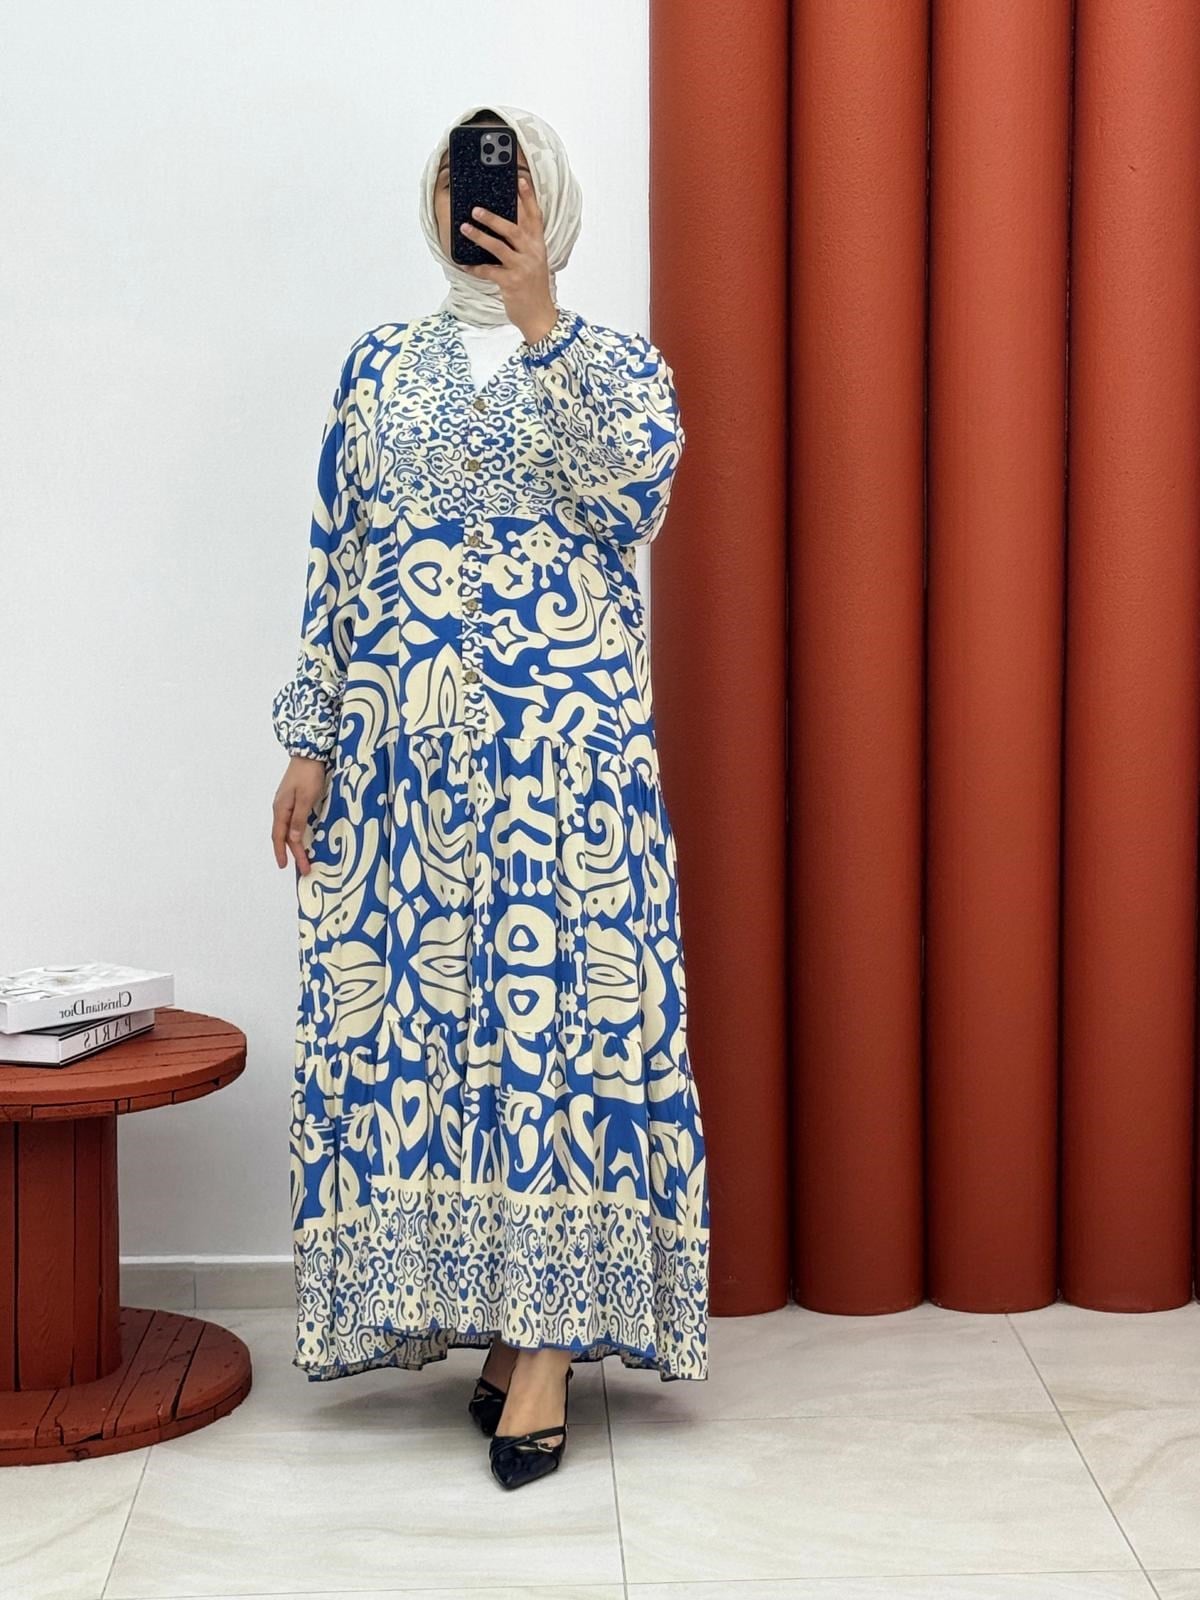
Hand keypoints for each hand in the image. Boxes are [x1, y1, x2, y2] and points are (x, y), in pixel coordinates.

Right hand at [271, 755, 327, 874]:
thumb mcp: (306, 798)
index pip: (280, 836)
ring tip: (303, 858)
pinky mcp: (293, 800)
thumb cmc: (308, 776)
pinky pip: (292, 822)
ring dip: (295, 845)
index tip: (286, 866)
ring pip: (288, 829)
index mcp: (281, 809)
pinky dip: (296, 833)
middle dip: (293, 853)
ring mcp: (286, 804)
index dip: (282, 852)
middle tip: (304, 868)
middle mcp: (281, 808)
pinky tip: (302, 838)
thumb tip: (293, 839)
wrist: (308, 754)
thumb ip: (299, 819)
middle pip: (284, 835)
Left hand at [459, 174, 557, 343]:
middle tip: (476, 209)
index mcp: (538, 246)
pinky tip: (464, 264)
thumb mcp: (534, 262)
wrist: (539, 315)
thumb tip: (502, 227)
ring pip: (498, 247)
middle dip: (494, 217)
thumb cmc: (534, 288)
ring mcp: (522, 268)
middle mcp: (532, 254)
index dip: (528, 198)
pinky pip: (489, 271)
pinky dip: (475, 267)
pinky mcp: (511, 282)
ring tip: (465, 228)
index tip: (520, 180)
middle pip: (513, 229)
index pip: (535, 217)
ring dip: (480, 236)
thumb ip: (524, 245)